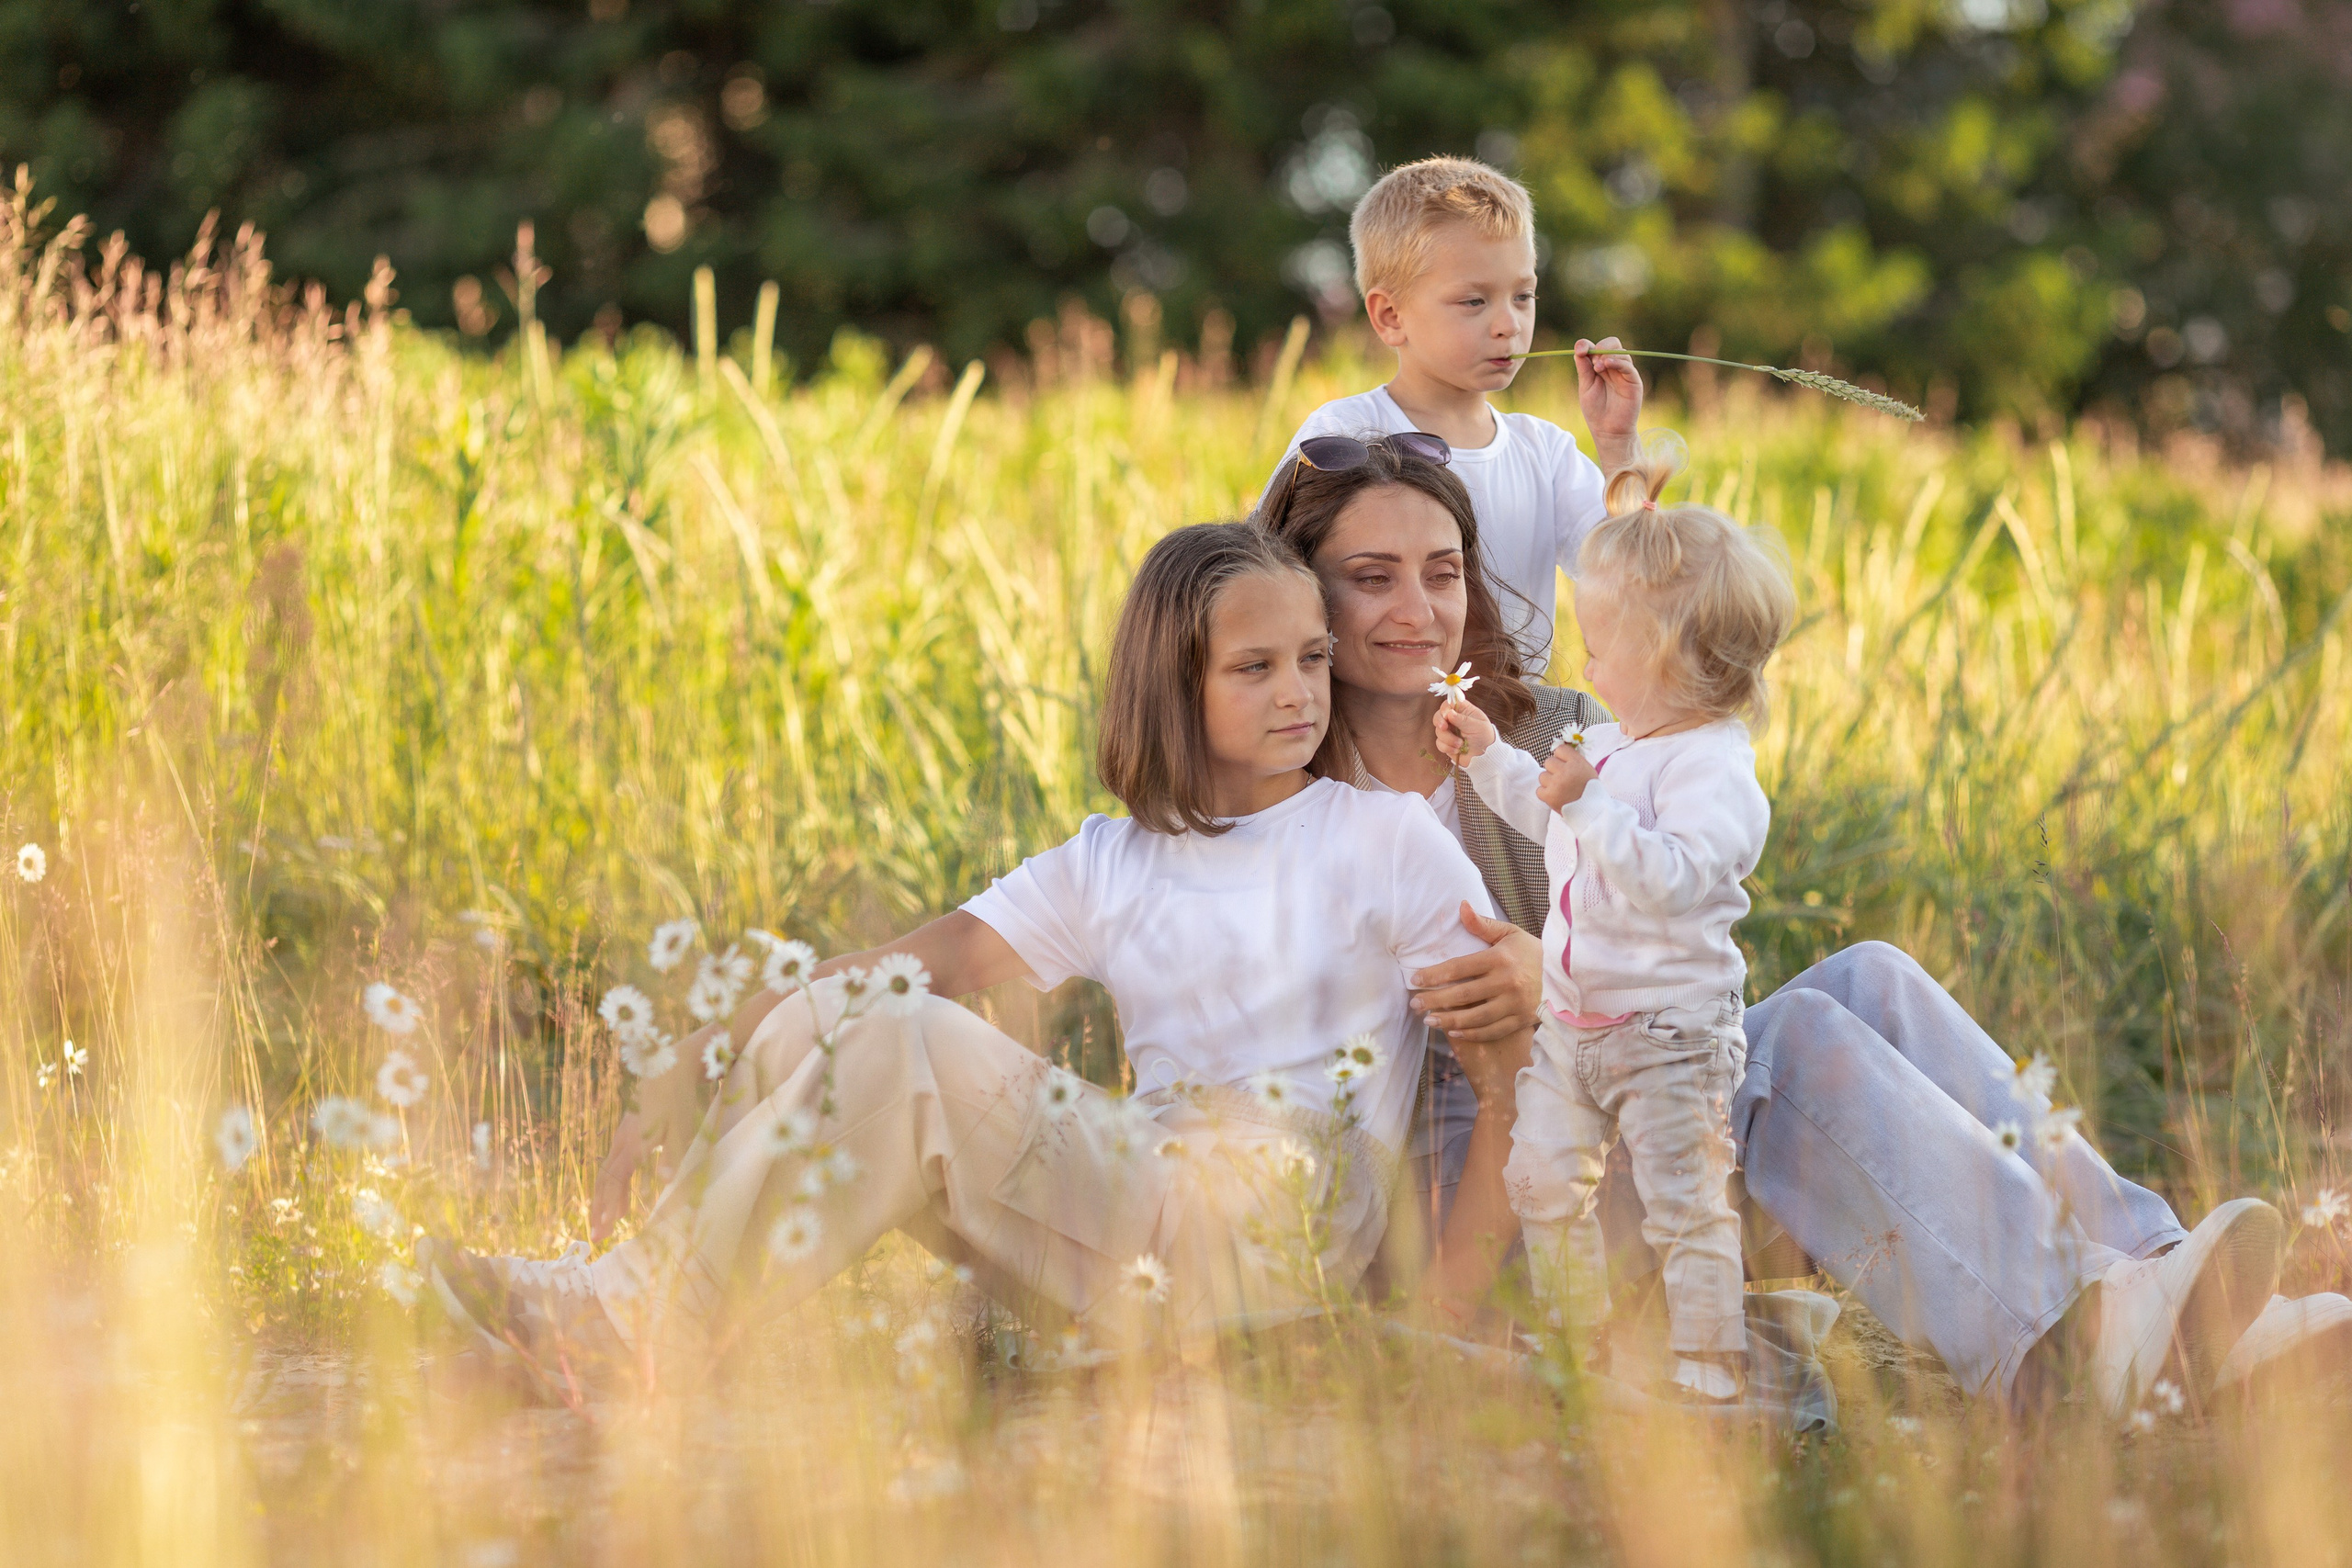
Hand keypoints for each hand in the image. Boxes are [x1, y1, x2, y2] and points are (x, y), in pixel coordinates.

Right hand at [590, 1015, 730, 1240]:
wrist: (671, 1064)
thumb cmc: (680, 1096)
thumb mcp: (683, 1124)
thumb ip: (675, 1151)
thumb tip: (665, 1179)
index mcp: (634, 1140)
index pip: (615, 1179)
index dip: (609, 1205)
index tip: (604, 1229)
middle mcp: (624, 1140)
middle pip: (606, 1179)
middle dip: (600, 1208)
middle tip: (597, 1237)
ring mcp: (625, 1135)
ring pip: (609, 1172)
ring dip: (607, 1199)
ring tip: (607, 1223)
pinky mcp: (631, 1132)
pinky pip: (618, 1164)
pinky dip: (618, 1184)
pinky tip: (624, 1198)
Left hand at [1409, 902, 1542, 1045]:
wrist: (1566, 974)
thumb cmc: (1532, 952)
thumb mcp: (1510, 934)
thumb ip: (1483, 925)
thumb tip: (1461, 906)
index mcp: (1500, 958)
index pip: (1459, 967)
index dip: (1434, 974)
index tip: (1415, 979)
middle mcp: (1507, 982)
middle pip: (1463, 994)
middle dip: (1435, 999)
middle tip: (1415, 1003)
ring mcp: (1515, 1004)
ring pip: (1475, 1017)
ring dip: (1449, 1020)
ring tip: (1429, 1020)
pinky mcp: (1522, 1020)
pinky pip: (1492, 1030)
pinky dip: (1472, 1033)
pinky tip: (1454, 1031)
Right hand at [1432, 698, 1495, 764]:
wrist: (1485, 756)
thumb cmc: (1485, 737)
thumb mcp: (1478, 726)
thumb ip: (1463, 720)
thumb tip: (1450, 713)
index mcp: (1463, 710)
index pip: (1449, 703)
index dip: (1445, 708)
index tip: (1446, 715)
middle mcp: (1454, 719)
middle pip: (1438, 716)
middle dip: (1439, 722)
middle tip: (1444, 728)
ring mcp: (1449, 731)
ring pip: (1438, 731)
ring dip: (1448, 739)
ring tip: (1460, 744)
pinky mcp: (1446, 743)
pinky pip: (1439, 743)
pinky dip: (1447, 747)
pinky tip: (1457, 750)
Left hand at [1536, 740, 1597, 810]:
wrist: (1591, 811)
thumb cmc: (1590, 790)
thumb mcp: (1587, 769)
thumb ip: (1574, 759)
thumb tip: (1558, 751)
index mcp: (1576, 762)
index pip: (1559, 749)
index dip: (1561, 757)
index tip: (1565, 763)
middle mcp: (1565, 771)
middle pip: (1548, 761)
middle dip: (1554, 769)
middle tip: (1562, 778)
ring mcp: (1556, 784)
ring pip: (1542, 775)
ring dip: (1549, 781)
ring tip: (1560, 788)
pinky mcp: (1549, 796)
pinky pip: (1539, 789)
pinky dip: (1546, 793)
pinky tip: (1556, 795)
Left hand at [1574, 335, 1641, 442]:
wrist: (1608, 431)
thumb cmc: (1596, 411)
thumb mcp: (1585, 387)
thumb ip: (1584, 368)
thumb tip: (1579, 349)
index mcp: (1601, 367)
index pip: (1597, 347)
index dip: (1587, 345)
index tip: (1579, 350)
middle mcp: (1614, 367)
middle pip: (1612, 343)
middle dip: (1600, 347)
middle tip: (1592, 362)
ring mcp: (1625, 373)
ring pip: (1621, 351)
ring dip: (1606, 355)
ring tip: (1598, 368)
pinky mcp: (1634, 380)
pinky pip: (1628, 365)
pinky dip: (1617, 361)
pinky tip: (1607, 365)